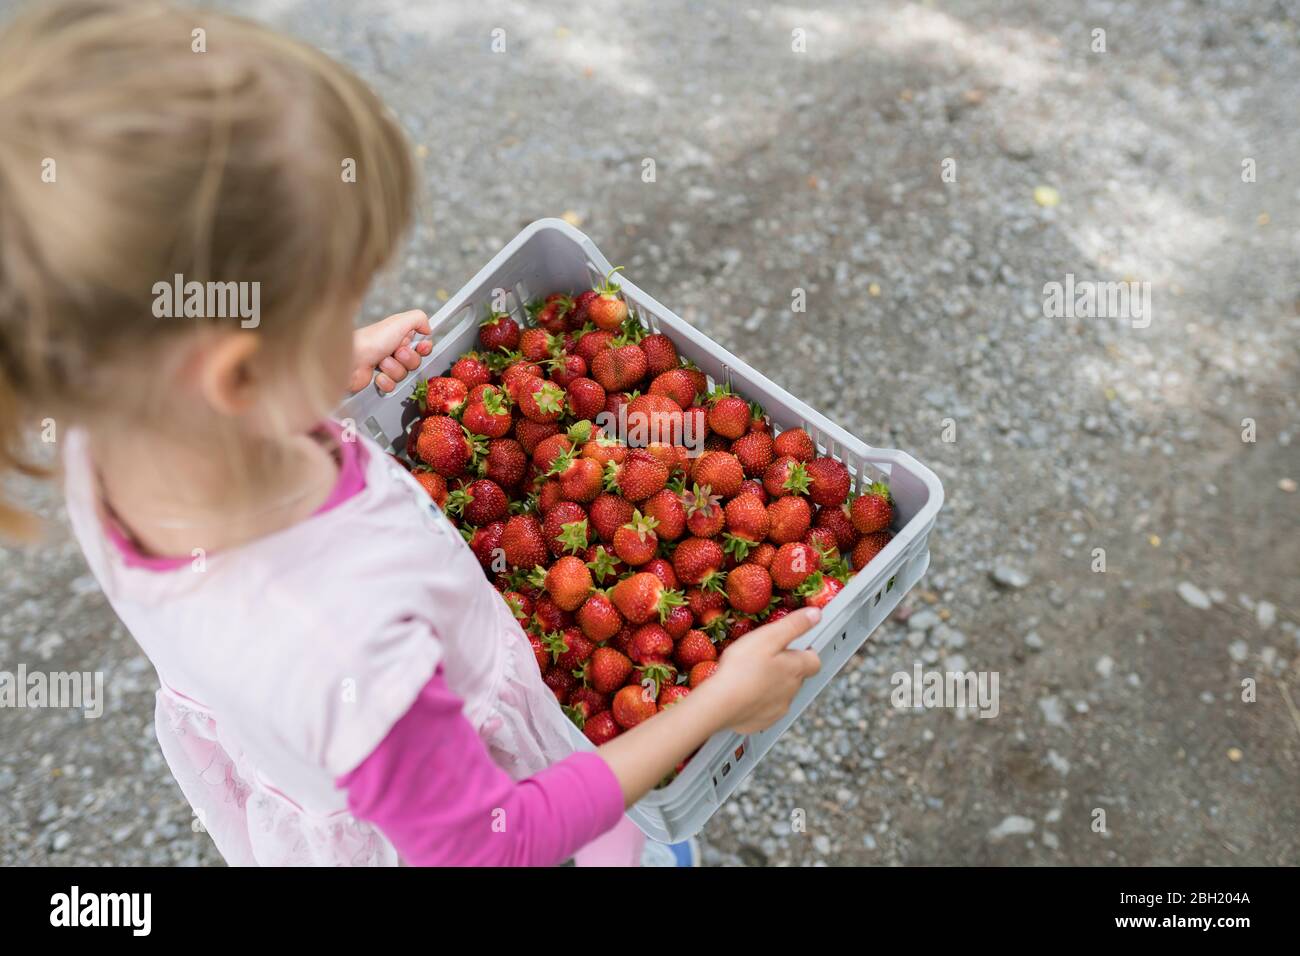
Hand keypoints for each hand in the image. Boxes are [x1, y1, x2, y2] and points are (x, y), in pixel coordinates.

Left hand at [349, 310, 432, 393]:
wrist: (349, 361)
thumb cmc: (370, 340)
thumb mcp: (398, 322)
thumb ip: (419, 319)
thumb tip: (428, 329)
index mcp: (398, 335)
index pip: (421, 345)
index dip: (424, 348)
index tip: (421, 347)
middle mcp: (392, 350)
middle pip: (415, 361)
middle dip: (407, 359)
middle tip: (395, 353)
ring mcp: (385, 366)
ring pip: (404, 374)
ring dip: (394, 369)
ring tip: (380, 363)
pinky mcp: (378, 381)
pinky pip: (393, 386)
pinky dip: (385, 381)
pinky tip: (376, 375)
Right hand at [707, 607, 822, 733]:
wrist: (720, 703)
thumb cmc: (742, 667)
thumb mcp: (768, 636)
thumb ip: (794, 625)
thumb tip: (816, 614)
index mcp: (796, 668)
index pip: (814, 661)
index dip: (807, 653)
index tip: (795, 647)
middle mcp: (792, 690)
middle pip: (797, 677)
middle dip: (786, 668)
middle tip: (766, 658)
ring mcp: (778, 709)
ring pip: (782, 694)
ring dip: (772, 685)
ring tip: (752, 676)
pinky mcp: (763, 721)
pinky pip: (765, 710)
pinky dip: (758, 702)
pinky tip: (744, 695)